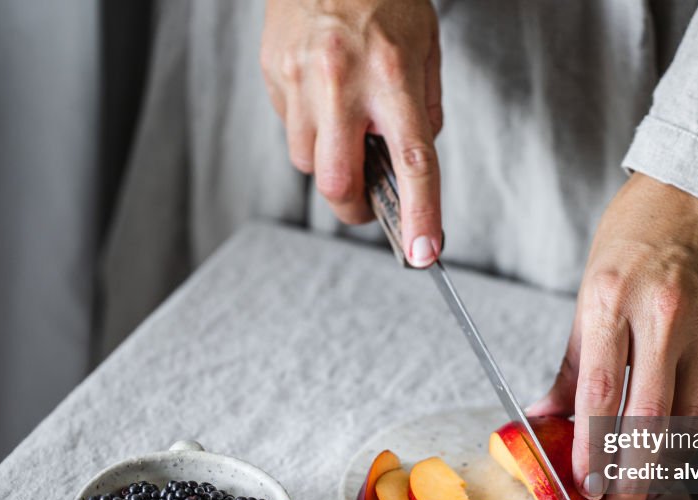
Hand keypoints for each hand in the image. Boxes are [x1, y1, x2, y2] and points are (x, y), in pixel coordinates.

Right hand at [261, 0, 442, 266]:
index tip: (423, 252)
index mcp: (391, 75)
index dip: (420, 214)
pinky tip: (322, 97)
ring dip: (329, 161)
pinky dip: (309, 129)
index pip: (411, 161)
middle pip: (338, 182)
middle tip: (368, 202)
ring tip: (344, 123)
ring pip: (308, 162)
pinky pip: (290, 129)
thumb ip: (424, 110)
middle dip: (354, 206)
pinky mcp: (272, 74)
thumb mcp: (425, 48)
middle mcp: (341, 80)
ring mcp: (299, 78)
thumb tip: (412, 163)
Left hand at [527, 174, 697, 499]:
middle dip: (632, 476)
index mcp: (610, 299)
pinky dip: (696, 434)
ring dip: (669, 467)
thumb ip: (571, 362)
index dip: (591, 448)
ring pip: (691, 416)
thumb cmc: (633, 239)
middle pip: (649, 415)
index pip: (599, 392)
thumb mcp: (589, 290)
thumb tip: (543, 417)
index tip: (584, 487)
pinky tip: (679, 458)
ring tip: (649, 499)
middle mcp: (662, 314)